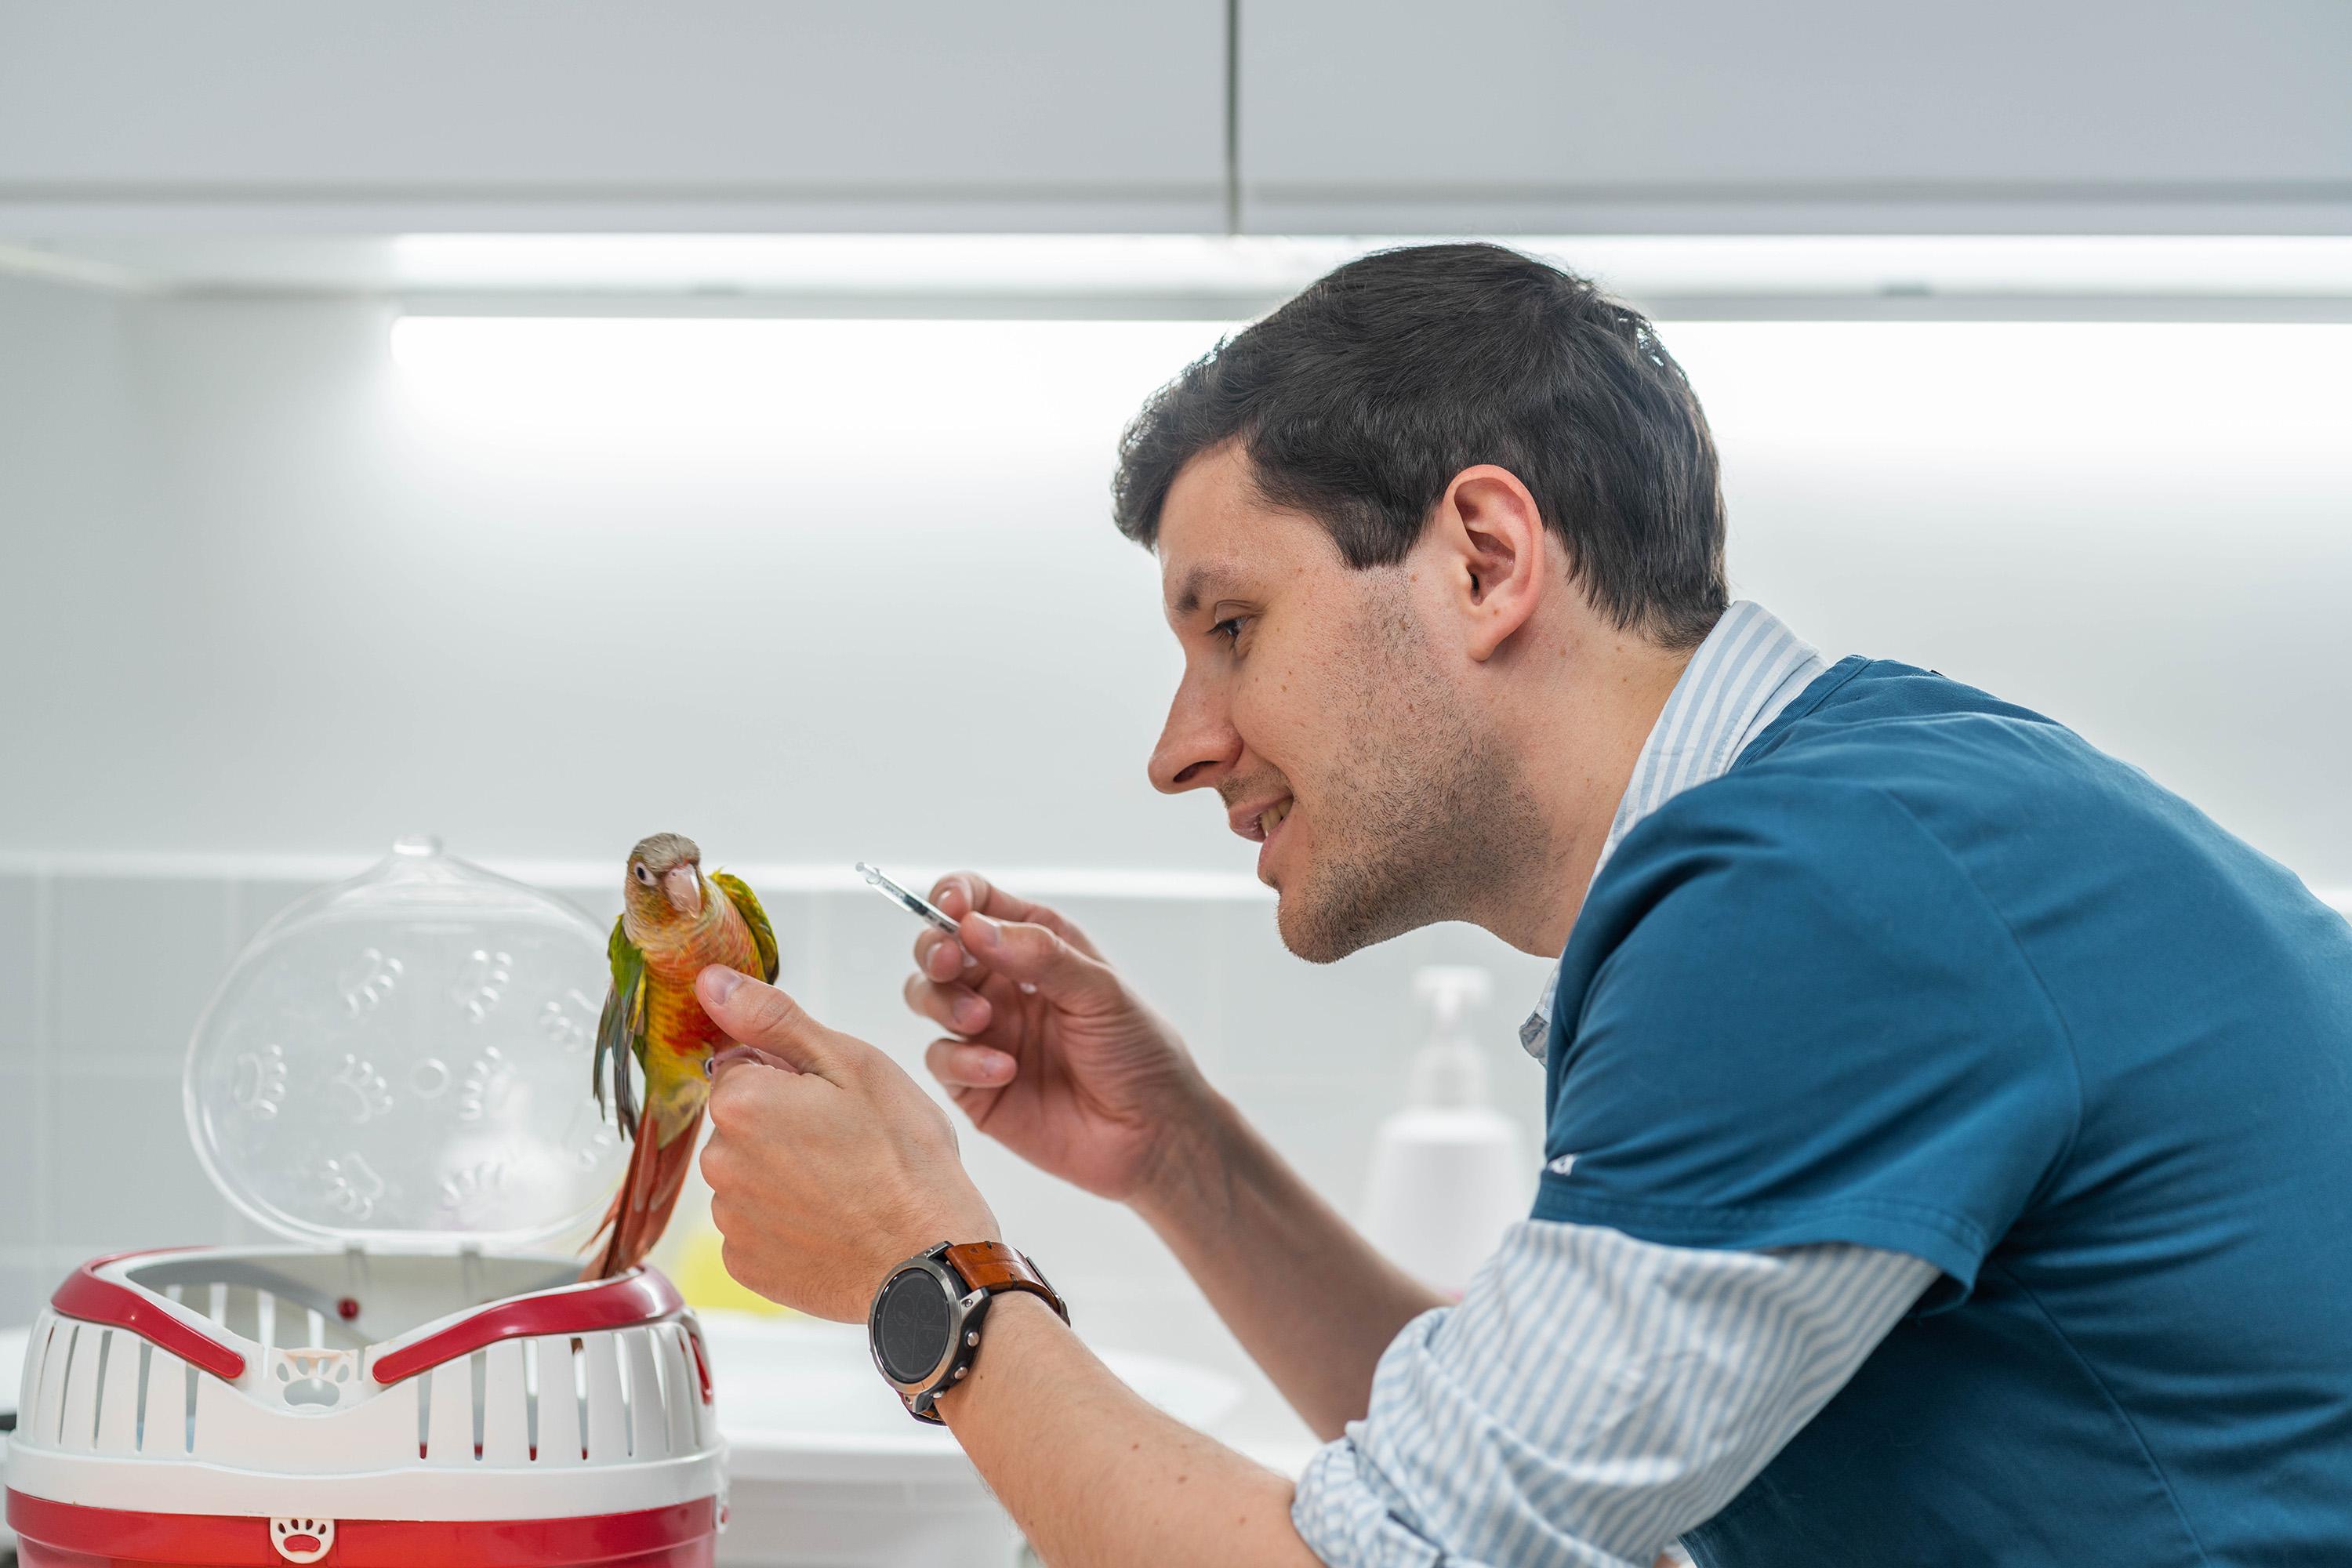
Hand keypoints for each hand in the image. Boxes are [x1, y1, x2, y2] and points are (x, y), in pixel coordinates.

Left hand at [696, 966, 998, 1321]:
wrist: (930, 1259)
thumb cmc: (905, 1161)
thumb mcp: (853, 1065)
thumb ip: (773, 1019)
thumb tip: (710, 983)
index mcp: (742, 1102)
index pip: (742, 1064)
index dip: (792, 1075)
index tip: (834, 1099)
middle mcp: (720, 1162)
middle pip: (741, 1121)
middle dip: (783, 1123)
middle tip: (848, 1143)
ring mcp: (730, 1220)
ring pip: (749, 1173)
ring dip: (785, 1173)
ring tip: (846, 1186)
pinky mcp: (745, 1265)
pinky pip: (756, 1225)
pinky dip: (787, 1222)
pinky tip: (833, 1222)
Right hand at [903, 873, 1214, 1204]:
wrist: (1152, 1134)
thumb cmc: (1140, 1052)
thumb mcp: (1101, 991)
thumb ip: (1039, 954)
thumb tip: (973, 926)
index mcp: (1036, 946)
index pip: (979, 903)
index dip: (955, 895)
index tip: (951, 906)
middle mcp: (1003, 983)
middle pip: (939, 948)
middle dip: (935, 950)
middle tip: (950, 963)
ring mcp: (986, 1032)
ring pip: (928, 998)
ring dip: (943, 1002)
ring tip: (980, 1020)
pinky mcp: (974, 1083)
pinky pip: (941, 1059)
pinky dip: (962, 1061)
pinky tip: (1003, 1071)